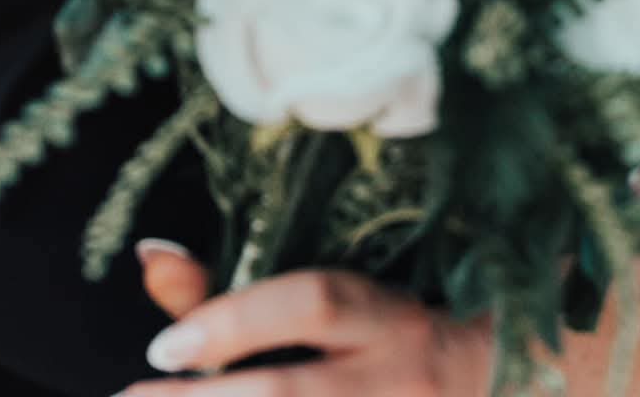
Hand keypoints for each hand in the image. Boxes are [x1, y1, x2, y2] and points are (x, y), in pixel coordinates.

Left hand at [128, 249, 492, 396]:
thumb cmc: (388, 341)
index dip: (237, 322)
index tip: (163, 348)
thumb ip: (237, 290)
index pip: (314, 304)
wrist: (490, 386)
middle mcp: (397, 374)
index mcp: (383, 315)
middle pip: (295, 392)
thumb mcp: (332, 304)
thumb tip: (149, 255)